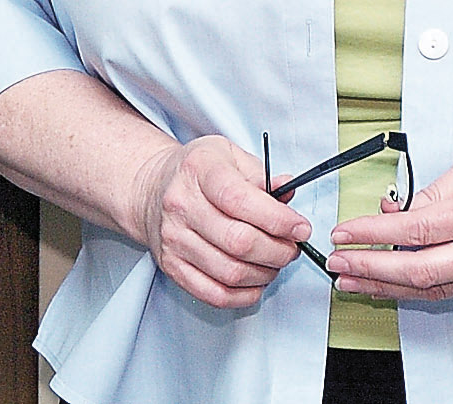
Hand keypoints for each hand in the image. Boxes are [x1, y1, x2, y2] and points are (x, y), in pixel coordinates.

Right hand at [130, 135, 311, 308]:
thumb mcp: (229, 156)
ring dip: (264, 274)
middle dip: (278, 251)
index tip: (300, 228)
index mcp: (199, 170)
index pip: (240, 200)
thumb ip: (261, 175)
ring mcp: (174, 238)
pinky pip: (214, 294)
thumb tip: (287, 192)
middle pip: (239, 242)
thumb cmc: (197, 172)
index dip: (278, 220)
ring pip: (230, 273)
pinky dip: (244, 295)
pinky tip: (255, 281)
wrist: (151, 188)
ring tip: (274, 262)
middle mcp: (181, 204)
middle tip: (291, 248)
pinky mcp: (172, 266)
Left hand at [325, 128, 452, 303]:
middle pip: (423, 270)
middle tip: (338, 264)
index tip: (344, 231)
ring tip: (354, 280)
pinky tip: (392, 281)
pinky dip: (420, 288)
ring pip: (437, 288)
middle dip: (372, 269)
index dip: (375, 234)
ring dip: (390, 286)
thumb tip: (397, 212)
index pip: (419, 229)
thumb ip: (437, 188)